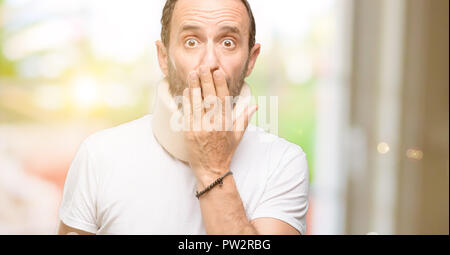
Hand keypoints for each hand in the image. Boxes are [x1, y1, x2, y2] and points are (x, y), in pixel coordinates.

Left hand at [182, 65, 257, 186]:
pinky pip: (187, 112)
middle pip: (209, 97)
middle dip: (205, 80)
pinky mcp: (188, 132)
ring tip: (192, 73)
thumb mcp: (237, 136)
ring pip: (197, 102)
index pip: (223, 99)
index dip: (220, 84)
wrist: (210, 169)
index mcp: (226, 123)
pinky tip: (187, 89)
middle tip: (203, 66)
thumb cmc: (225, 151)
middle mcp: (213, 124)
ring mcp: (199, 128)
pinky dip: (187, 99)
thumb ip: (244, 119)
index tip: (217, 71)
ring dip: (194, 86)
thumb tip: (255, 105)